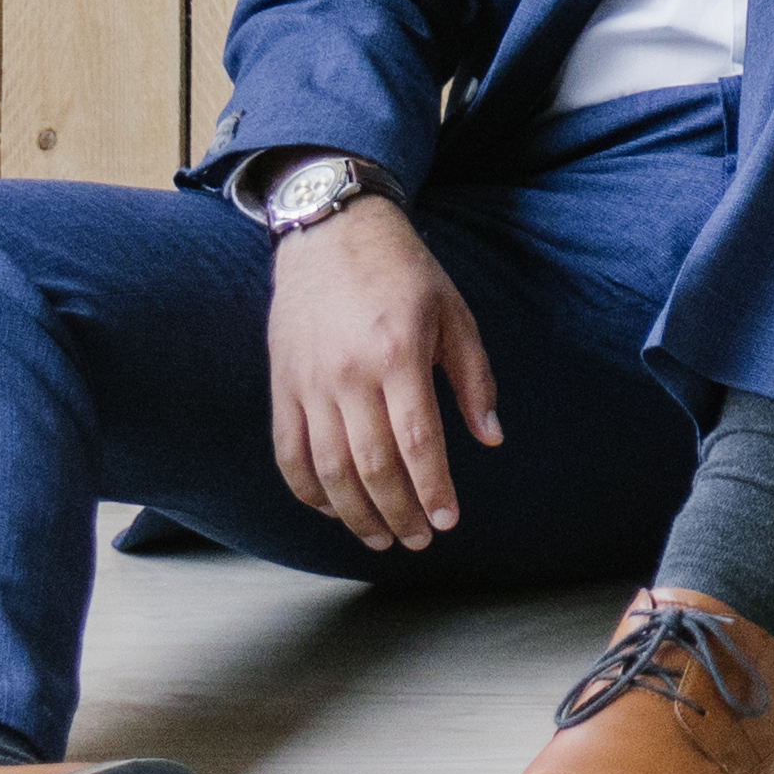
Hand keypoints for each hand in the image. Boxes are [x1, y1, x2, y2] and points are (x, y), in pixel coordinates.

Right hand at [264, 197, 507, 552]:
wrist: (330, 232)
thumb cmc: (403, 272)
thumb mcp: (454, 312)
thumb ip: (474, 378)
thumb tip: (491, 438)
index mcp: (399, 353)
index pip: (417, 441)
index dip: (433, 488)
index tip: (448, 521)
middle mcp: (349, 374)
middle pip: (373, 466)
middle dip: (398, 513)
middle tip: (418, 540)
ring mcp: (309, 383)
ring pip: (329, 470)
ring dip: (355, 515)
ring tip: (381, 539)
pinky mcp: (281, 386)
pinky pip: (289, 454)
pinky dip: (309, 491)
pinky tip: (334, 510)